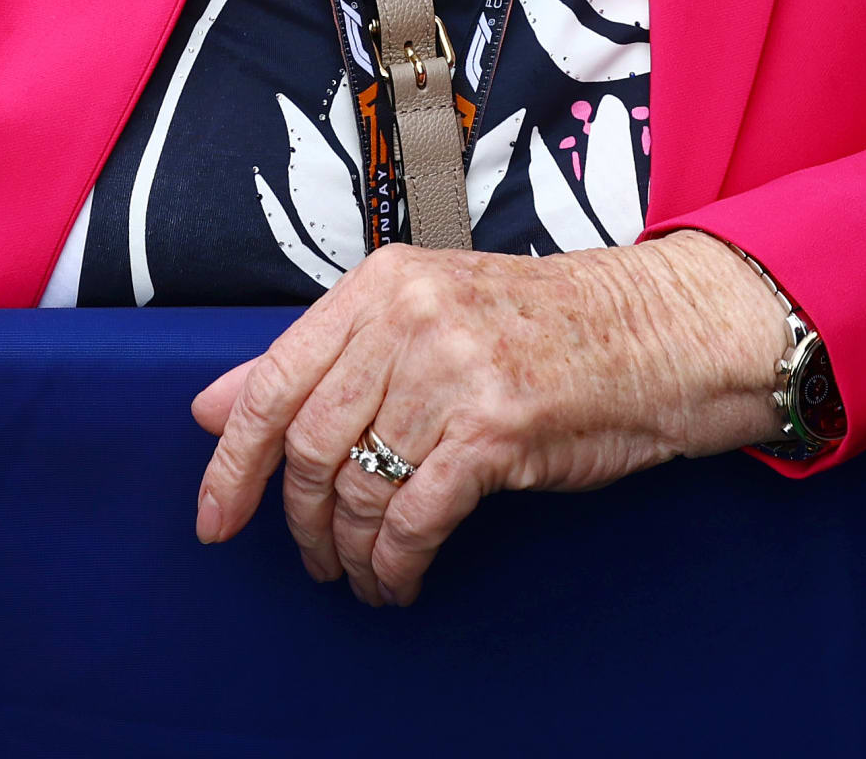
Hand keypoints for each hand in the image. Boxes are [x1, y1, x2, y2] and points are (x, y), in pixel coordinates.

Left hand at [191, 235, 782, 605]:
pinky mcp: (496, 428)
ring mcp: (453, 371)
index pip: (271, 382)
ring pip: (360, 488)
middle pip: (309, 445)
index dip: (230, 463)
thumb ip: (316, 359)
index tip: (213, 518)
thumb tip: (209, 405)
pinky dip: (396, 563)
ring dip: (351, 551)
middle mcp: (408, 319)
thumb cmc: (539, 329)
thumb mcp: (420, 317)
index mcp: (379, 285)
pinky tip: (399, 580)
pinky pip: (414, 517)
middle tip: (310, 557)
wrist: (656, 333)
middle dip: (299, 521)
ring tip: (361, 573)